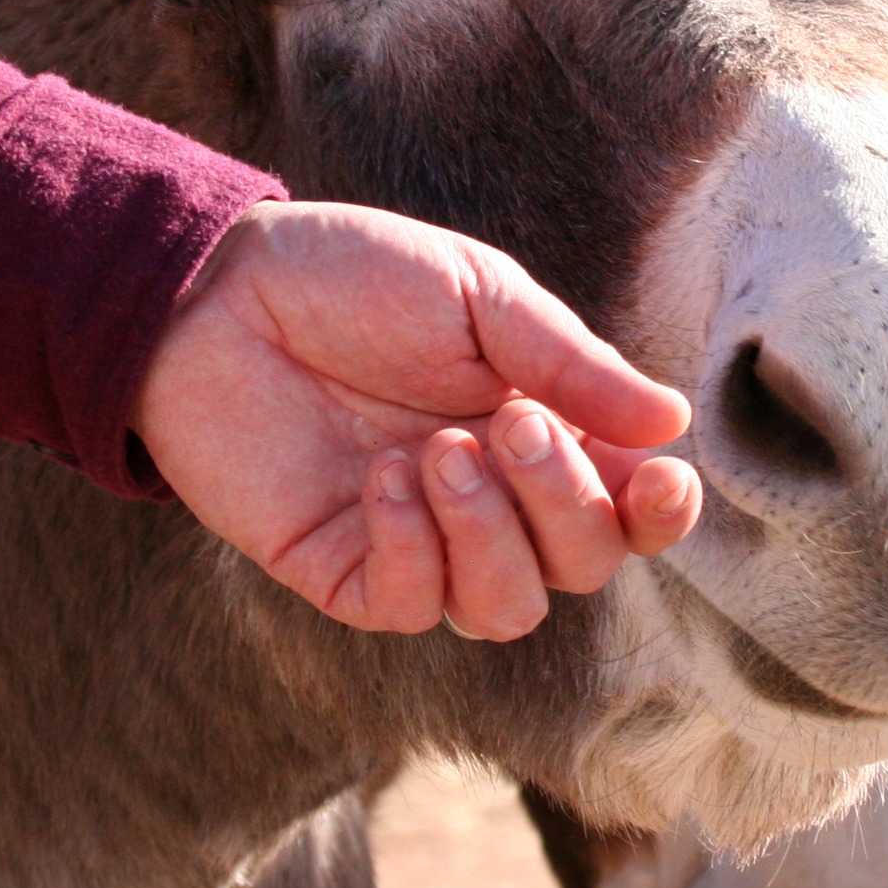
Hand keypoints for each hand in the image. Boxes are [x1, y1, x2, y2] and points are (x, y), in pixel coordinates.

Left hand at [131, 202, 700, 638]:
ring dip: (490, 536)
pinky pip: (409, 608)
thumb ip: (571, 364)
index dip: (659, 516)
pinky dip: (413, 548)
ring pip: (504, 610)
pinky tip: (382, 477)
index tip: (663, 480)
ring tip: (437, 451)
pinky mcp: (339, 570)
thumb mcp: (478, 296)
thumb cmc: (351, 277)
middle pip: (579, 567)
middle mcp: (487, 502)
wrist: (217, 289)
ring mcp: (415, 543)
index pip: (624, 511)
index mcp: (538, 431)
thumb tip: (670, 423)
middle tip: (510, 425)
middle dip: (565, 505)